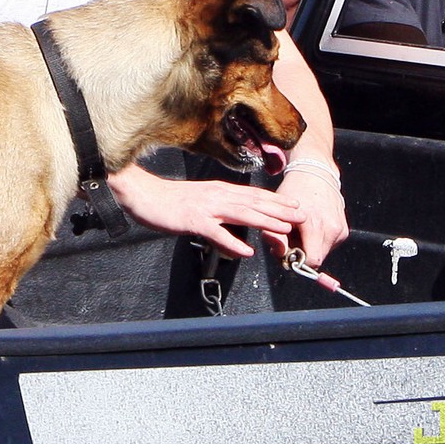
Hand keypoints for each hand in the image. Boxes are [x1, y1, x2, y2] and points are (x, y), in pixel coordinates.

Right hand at [107, 162, 305, 257]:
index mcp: (218, 192)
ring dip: (264, 221)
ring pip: (240, 214)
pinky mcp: (192, 221)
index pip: (252, 195)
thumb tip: (233, 229)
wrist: (142, 195)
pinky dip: (232, 241)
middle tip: (302, 215)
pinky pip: (215, 233)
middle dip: (279, 209)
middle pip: (253, 202)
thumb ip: (217, 213)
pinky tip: (246, 251)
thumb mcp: (198, 203)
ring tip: (284, 229)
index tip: (295, 205)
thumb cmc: (168, 200)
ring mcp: (205, 208)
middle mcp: (216, 197)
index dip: (275, 200)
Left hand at [271, 167, 348, 266]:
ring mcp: (341, 230)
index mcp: (315, 226)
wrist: (315, 175)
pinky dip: (319, 240)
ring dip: (311, 246)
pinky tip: (312, 226)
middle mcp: (332, 229)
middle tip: (292, 239)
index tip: (289, 252)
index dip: (299, 261)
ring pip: (323, 252)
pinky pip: (330, 244)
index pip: (313, 261)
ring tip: (302, 230)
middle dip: (303, 254)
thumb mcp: (278, 213)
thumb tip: (282, 257)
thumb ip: (276, 238)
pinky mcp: (344, 230)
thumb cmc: (294, 192)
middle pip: (318, 259)